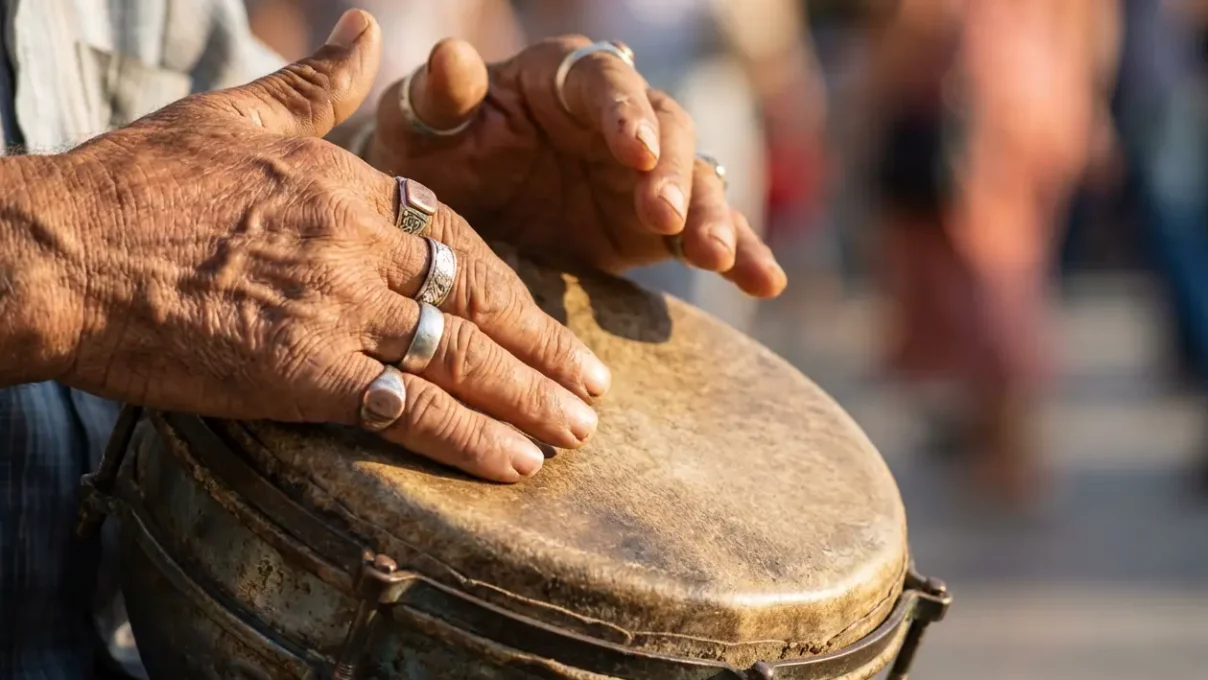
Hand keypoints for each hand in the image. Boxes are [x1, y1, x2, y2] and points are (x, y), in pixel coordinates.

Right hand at [50, 11, 606, 481]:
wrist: (57, 252)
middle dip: (544, 350)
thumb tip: (365, 27)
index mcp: (352, 186)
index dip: (509, 286)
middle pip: (481, 302)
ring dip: (529, 401)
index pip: (459, 240)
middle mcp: (363, 246)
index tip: (542, 317)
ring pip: (463, 358)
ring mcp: (341, 309)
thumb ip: (316, 82)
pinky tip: (514, 462)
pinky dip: (469, 439)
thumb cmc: (136, 183)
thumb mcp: (236, 114)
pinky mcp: (308, 373)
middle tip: (592, 388)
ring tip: (577, 433)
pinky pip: (410, 409)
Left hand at [365, 37, 786, 297]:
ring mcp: (646, 174)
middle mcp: (618, 119)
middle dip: (674, 172)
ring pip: (699, 183)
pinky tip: (768, 282)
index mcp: (562, 80)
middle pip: (669, 131)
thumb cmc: (431, 159)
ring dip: (712, 216)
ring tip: (717, 256)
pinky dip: (743, 256)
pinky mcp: (661, 227)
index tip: (637, 152)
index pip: (605, 83)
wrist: (449, 225)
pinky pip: (710, 235)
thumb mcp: (419, 131)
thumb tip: (450, 56)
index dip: (626, 114)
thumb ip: (440, 97)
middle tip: (666, 216)